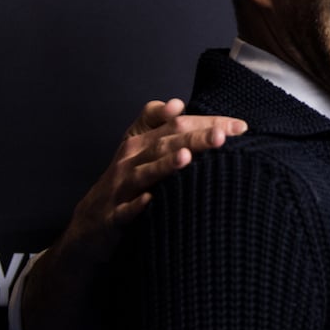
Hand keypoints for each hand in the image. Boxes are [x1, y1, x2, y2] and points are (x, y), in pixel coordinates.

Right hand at [19, 100, 246, 329]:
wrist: (89, 227)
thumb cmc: (123, 186)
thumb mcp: (137, 153)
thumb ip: (157, 125)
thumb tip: (177, 102)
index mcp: (139, 143)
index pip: (176, 125)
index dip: (207, 122)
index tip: (241, 127)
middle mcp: (129, 161)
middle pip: (163, 144)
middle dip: (194, 138)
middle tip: (222, 136)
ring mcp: (119, 189)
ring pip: (143, 173)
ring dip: (165, 166)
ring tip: (188, 158)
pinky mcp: (112, 217)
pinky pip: (124, 211)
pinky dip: (136, 206)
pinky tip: (150, 201)